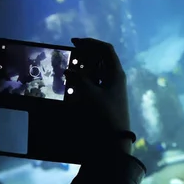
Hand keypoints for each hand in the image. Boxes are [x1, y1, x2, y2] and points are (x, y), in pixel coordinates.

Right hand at [64, 38, 132, 153]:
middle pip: (102, 59)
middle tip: (70, 54)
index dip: (90, 43)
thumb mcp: (89, 95)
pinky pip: (96, 83)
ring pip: (98, 71)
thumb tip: (68, 70)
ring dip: (84, 67)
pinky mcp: (107, 99)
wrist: (114, 141)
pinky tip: (73, 84)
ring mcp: (112, 89)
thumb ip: (78, 79)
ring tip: (69, 68)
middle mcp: (115, 78)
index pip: (105, 49)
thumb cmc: (104, 114)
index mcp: (116, 73)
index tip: (74, 42)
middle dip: (86, 54)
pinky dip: (85, 80)